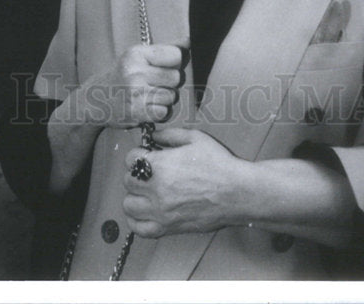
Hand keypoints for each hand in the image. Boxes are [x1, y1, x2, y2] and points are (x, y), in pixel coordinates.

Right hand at [83, 43, 185, 127]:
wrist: (93, 100)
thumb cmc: (122, 75)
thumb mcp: (137, 56)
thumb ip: (165, 49)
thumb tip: (190, 41)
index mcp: (136, 54)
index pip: (176, 56)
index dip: (176, 62)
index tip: (167, 65)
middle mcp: (135, 72)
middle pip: (176, 77)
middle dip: (171, 82)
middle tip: (156, 83)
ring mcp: (135, 94)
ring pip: (172, 96)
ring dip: (165, 98)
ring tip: (150, 95)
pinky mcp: (136, 113)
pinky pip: (164, 112)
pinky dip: (159, 112)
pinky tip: (147, 107)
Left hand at [123, 128, 248, 237]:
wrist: (236, 192)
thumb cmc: (218, 164)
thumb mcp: (195, 138)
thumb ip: (170, 135)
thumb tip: (154, 136)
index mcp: (159, 166)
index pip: (130, 159)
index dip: (138, 154)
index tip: (146, 154)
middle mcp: (155, 190)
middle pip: (127, 181)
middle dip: (136, 173)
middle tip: (149, 171)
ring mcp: (160, 212)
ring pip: (129, 206)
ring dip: (135, 196)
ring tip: (148, 191)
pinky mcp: (167, 228)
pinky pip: (139, 229)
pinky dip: (138, 220)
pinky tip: (147, 211)